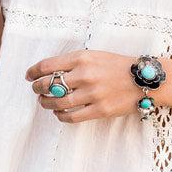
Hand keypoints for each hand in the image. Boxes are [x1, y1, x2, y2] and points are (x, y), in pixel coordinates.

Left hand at [24, 51, 144, 122]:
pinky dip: (61, 116)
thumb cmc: (116, 66)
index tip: (29, 76)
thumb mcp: (94, 55)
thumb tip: (48, 71)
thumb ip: (73, 62)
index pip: (47, 65)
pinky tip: (59, 113)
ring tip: (45, 102)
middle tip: (36, 90)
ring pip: (58, 103)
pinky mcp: (99, 109)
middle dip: (38, 88)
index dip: (33, 72)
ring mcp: (92, 93)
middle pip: (49, 85)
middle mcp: (85, 75)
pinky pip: (72, 117)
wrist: (142, 79)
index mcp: (82, 58)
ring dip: (47, 104)